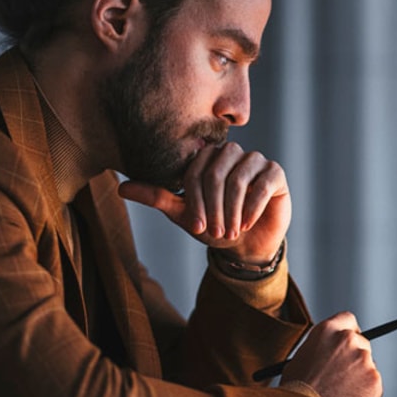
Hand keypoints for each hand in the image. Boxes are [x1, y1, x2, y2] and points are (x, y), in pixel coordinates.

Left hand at [118, 141, 290, 263]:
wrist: (247, 244)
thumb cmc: (213, 225)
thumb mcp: (183, 214)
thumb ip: (156, 197)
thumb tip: (121, 188)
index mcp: (206, 158)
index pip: (195, 171)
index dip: (194, 200)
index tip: (196, 227)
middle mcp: (230, 153)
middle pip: (216, 173)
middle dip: (213, 207)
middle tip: (215, 231)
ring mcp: (254, 160)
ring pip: (238, 179)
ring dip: (232, 210)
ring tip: (231, 231)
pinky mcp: (275, 173)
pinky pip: (262, 184)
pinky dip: (252, 207)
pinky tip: (246, 223)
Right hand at [279, 312, 382, 396]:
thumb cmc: (298, 392)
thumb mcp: (300, 359)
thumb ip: (320, 350)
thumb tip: (330, 354)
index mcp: (327, 331)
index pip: (348, 319)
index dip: (349, 331)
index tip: (350, 341)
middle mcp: (348, 340)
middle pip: (361, 342)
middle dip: (355, 357)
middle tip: (344, 375)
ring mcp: (364, 359)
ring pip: (367, 366)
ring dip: (359, 377)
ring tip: (339, 394)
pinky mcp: (374, 379)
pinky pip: (373, 385)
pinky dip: (365, 394)